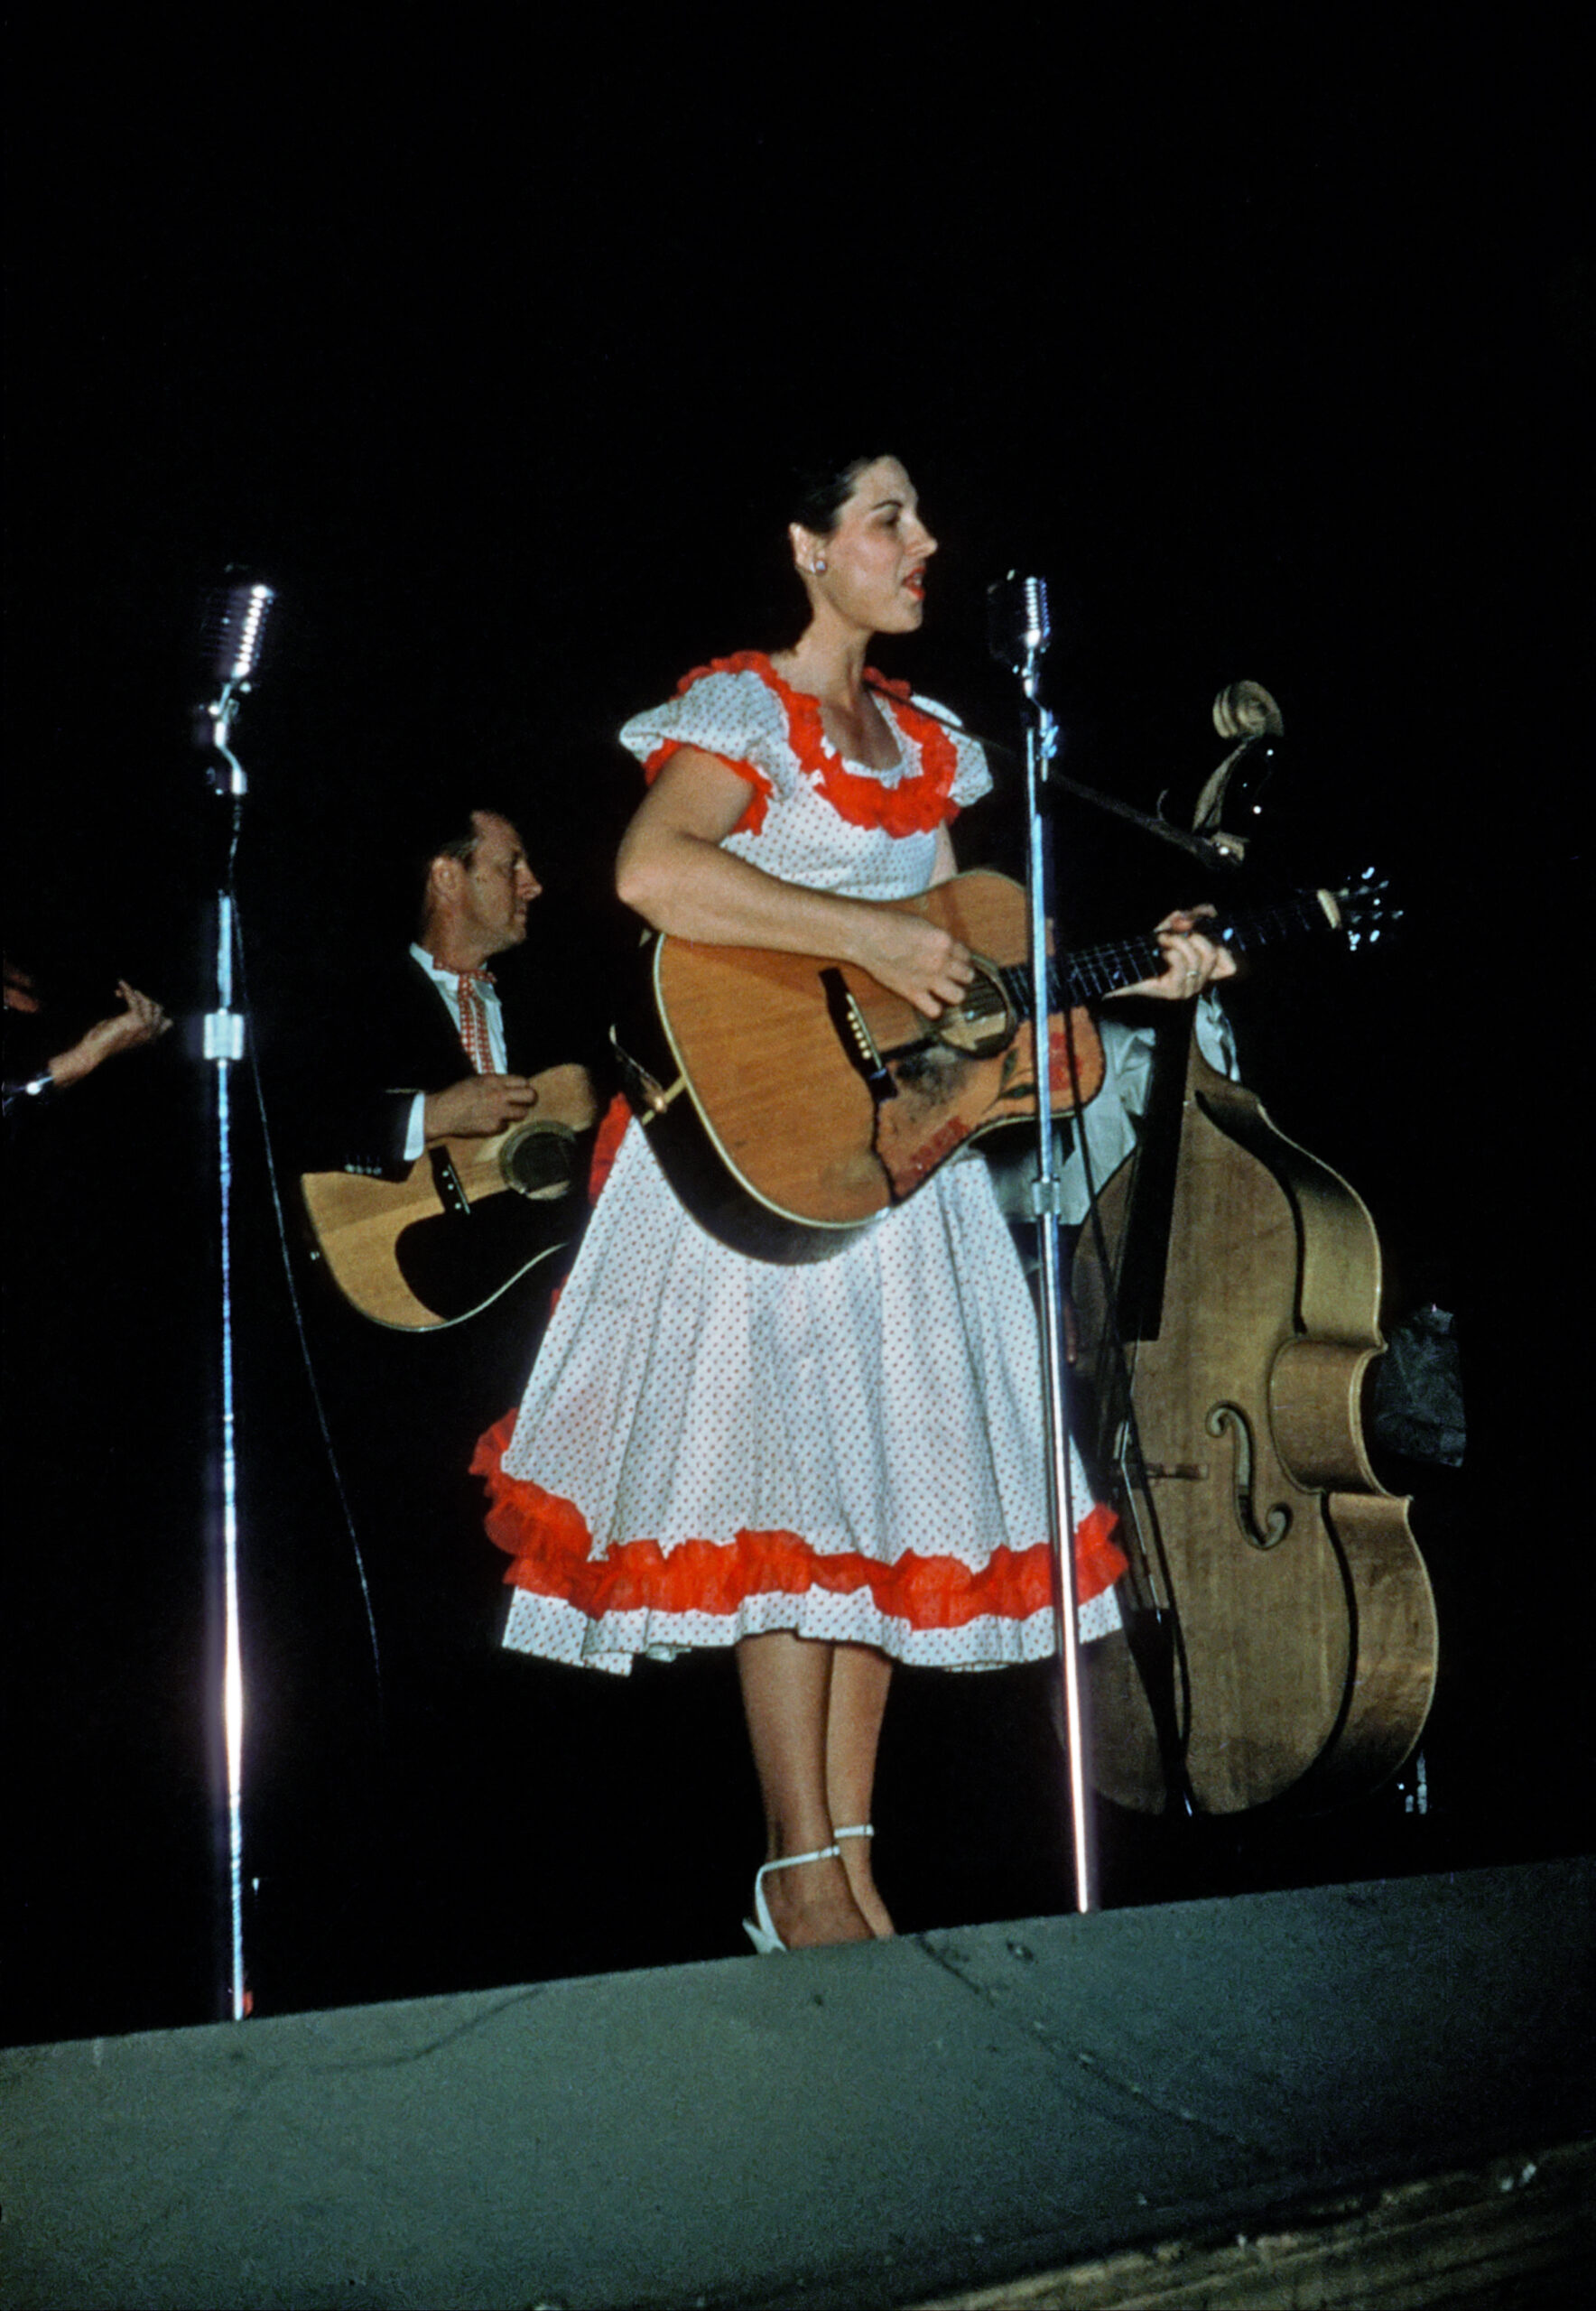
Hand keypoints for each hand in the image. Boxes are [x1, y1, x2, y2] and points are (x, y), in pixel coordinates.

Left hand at [50, 983, 171, 1085]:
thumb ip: (139, 1026)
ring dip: (133, 993)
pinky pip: (134, 998)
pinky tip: (121, 984)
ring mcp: (144, 1026)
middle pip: (157, 1009)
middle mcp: (150, 1033)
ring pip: (146, 1002)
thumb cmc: (107, 1042)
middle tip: (126, 996)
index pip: (167, 1022)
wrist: (96, 1049)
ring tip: (120, 991)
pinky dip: (127, 989)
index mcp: (150, 1039)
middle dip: (143, 999)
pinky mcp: (134, 1018)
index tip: (139, 1002)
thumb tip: (154, 1016)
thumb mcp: (126, 1035)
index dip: (155, 1010)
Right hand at [423, 1073, 540, 1140]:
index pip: (523, 1081)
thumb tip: (510, 1086)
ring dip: (517, 1114)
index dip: (525, 1087)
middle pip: (530, 1096)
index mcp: (495, 1080)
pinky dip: (500, 1125)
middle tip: (526, 1103)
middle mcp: (499, 1095)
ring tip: (507, 1114)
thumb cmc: (457, 1094)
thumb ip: (495, 1083)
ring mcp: (498, 1111)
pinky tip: (490, 1122)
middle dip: (531, 1100)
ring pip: (523, 1113)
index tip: (523, 1092)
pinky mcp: (494, 1126)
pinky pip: (506, 1126)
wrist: (443, 1112)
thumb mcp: (477, 1080)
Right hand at [850, 908, 974, 1019]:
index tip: (956, 959)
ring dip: (954, 993)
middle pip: (967, 975)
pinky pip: (934, 1010)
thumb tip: (944, 945)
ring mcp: (928, 980)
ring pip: (958, 996)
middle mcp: (941, 962)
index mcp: (944, 941)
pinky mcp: (913, 993)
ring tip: (946, 990)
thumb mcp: (921, 923)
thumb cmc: (888, 925)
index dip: (961, 957)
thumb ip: (937, 938)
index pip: (966, 954)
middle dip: (962, 974)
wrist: (867, 937)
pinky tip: (930, 1002)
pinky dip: (933, 1008)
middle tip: (955, 974)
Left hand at [1119, 907, 1236, 1002]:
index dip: (1222, 944)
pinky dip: (1172, 951)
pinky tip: (1161, 951)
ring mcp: (1186, 989)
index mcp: (1201, 970)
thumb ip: (1191, 916)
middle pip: (1214, 954)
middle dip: (1195, 936)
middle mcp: (1198, 982)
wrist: (1119, 966)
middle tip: (1175, 932)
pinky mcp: (1173, 991)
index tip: (1200, 930)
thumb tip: (1208, 910)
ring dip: (1178, 941)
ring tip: (1163, 939)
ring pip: (1197, 959)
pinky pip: (1182, 965)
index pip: (1229, 966)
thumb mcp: (1171, 926)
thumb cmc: (1145, 948)